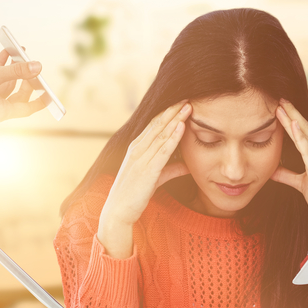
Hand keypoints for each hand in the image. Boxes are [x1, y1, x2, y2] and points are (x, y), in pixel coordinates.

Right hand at [0, 49, 46, 123]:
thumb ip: (17, 71)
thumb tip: (38, 67)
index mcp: (2, 113)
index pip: (28, 108)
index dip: (41, 99)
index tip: (51, 91)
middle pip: (19, 96)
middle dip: (26, 79)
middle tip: (33, 65)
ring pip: (7, 87)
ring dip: (13, 70)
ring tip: (20, 52)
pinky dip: (0, 71)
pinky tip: (6, 53)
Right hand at [98, 101, 191, 256]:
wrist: (118, 212)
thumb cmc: (135, 195)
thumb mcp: (156, 178)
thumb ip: (171, 169)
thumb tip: (189, 165)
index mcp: (137, 148)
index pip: (155, 125)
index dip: (169, 112)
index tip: (183, 100)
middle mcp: (137, 149)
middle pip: (158, 124)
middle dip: (174, 109)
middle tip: (188, 94)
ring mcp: (140, 159)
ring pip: (161, 134)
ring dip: (176, 118)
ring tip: (189, 105)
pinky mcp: (146, 170)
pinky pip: (162, 151)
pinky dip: (172, 138)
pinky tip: (181, 127)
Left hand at [271, 99, 307, 230]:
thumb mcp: (301, 184)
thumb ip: (288, 175)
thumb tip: (273, 170)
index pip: (304, 134)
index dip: (293, 120)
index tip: (281, 108)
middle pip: (305, 129)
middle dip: (292, 113)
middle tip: (280, 99)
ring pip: (306, 136)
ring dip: (293, 120)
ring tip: (282, 107)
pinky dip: (300, 136)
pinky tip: (292, 125)